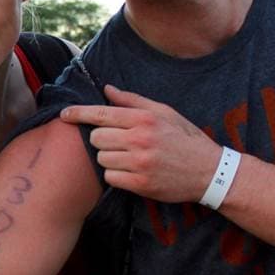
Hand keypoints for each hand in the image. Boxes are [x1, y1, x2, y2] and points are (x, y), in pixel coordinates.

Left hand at [58, 85, 221, 202]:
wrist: (210, 172)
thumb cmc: (185, 139)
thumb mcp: (164, 113)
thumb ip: (133, 101)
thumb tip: (107, 90)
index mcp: (144, 119)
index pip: (101, 114)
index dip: (78, 114)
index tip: (64, 115)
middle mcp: (140, 139)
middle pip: (96, 138)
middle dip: (102, 140)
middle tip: (118, 142)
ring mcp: (140, 163)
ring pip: (102, 159)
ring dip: (109, 159)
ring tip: (128, 158)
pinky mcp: (141, 184)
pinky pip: (110, 178)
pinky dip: (115, 175)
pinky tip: (130, 172)